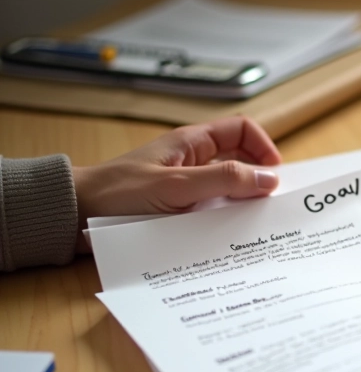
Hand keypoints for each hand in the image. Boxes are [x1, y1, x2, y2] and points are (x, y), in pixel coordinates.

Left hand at [73, 116, 281, 251]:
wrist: (75, 217)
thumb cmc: (117, 194)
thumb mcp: (176, 186)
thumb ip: (224, 180)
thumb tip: (270, 179)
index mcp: (192, 144)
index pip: (241, 132)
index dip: (263, 148)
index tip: (275, 175)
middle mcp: (192, 163)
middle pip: (240, 163)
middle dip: (258, 180)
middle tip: (271, 205)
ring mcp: (186, 188)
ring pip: (228, 191)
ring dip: (242, 206)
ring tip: (253, 226)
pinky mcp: (179, 212)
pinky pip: (212, 214)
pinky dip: (225, 223)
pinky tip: (229, 239)